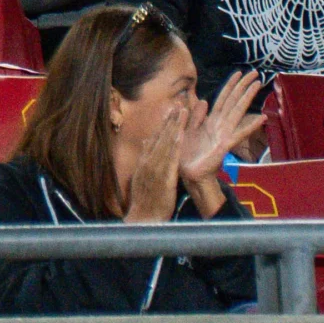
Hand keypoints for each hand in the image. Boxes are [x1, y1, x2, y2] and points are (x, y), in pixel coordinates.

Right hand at [121, 102, 186, 222]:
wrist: (143, 219)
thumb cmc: (145, 200)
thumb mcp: (142, 176)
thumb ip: (146, 158)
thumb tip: (146, 142)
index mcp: (146, 160)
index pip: (156, 138)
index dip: (164, 123)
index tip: (170, 109)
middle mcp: (149, 161)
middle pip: (161, 136)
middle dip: (170, 119)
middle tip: (178, 103)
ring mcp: (155, 168)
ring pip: (166, 142)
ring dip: (174, 126)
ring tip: (182, 111)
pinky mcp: (163, 177)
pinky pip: (170, 158)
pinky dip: (175, 144)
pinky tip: (180, 134)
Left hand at [181, 68, 264, 182]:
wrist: (188, 174)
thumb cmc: (187, 154)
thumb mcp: (187, 129)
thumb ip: (195, 116)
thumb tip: (204, 100)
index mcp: (211, 121)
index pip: (223, 98)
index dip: (230, 85)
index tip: (239, 73)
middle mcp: (220, 125)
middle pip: (233, 101)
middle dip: (243, 86)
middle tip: (255, 73)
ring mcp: (224, 134)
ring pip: (237, 111)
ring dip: (247, 97)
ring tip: (257, 85)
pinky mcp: (224, 145)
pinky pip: (238, 133)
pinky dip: (250, 125)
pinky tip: (261, 117)